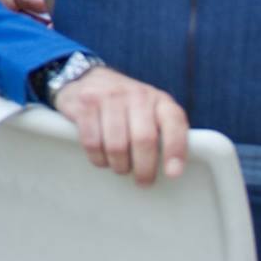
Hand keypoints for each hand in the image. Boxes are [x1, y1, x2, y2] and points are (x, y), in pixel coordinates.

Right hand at [50, 66, 188, 184]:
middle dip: (144, 168)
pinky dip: (98, 158)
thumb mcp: (152, 112)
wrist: (91, 79)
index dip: (175, 150)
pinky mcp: (85, 103)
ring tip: (121, 167)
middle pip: (143, 139)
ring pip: (116, 146)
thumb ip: (164, 134)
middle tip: (143, 181)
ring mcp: (109, 96)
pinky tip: (102, 158)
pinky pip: (92, 142)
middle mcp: (137, 94)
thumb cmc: (128, 107)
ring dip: (119, 165)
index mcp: (159, 100)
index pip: (174, 124)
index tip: (173, 174)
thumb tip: (171, 170)